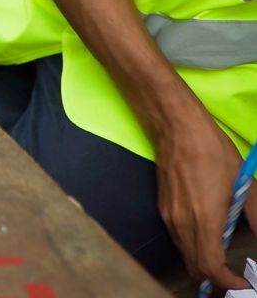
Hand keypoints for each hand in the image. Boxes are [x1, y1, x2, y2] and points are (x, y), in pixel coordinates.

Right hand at [156, 112, 252, 290]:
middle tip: (235, 276)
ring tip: (223, 257)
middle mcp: (182, 224)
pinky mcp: (162, 208)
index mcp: (204, 219)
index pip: (210, 266)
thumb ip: (255, 216)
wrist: (176, 128)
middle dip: (215, 278)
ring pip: (185, 254)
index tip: (242, 283)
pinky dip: (193, 247)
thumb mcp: (245, 183)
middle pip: (194, 266)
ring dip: (203, 262)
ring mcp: (168, 216)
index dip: (227, 281)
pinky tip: (208, 234)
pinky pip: (179, 239)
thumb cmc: (213, 152)